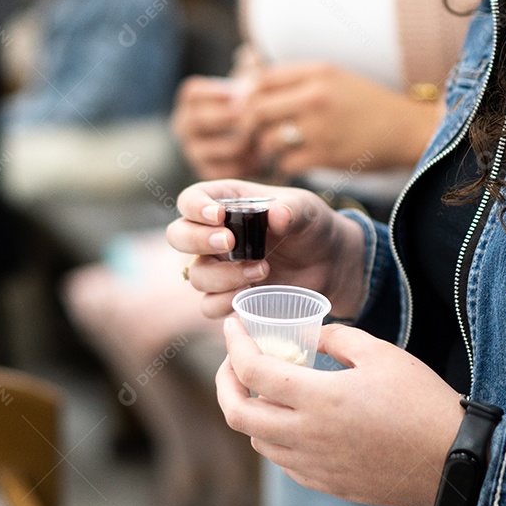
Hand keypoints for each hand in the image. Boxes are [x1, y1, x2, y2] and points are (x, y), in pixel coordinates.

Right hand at [165, 179, 365, 317]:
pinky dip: (227, 302)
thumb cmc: (311, 227)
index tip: (219, 217)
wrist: (328, 263)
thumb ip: (293, 210)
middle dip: (197, 241)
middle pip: (177, 236)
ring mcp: (218, 267)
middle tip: (230, 243)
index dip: (195, 207)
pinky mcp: (229, 295)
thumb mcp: (307, 211)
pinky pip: (209, 305)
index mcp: (225, 202)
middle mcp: (213, 234)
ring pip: (196, 275)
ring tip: (262, 270)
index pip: (190, 199)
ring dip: (224, 276)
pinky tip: (253, 293)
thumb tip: (277, 215)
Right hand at [171, 76, 260, 179]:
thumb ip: (249, 71)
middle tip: (251, 118)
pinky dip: (242, 165)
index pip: (192, 92)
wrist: (252, 144)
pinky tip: (259, 159)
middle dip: (228, 118)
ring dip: (239, 144)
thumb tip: (250, 55)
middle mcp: (185, 126)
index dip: (216, 93)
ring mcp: (193, 151)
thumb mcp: (247, 88)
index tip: (239, 94)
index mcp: (191, 101)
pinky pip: (221, 170)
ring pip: (209, 148)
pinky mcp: (206, 173)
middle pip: (198, 119)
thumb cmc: (250, 109)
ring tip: (260, 139)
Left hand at [216, 318, 464, 505]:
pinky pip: (283, 462)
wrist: (453, 462)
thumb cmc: (422, 402)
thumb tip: (310, 333)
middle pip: (238, 414)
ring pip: (257, 441)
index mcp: (319, 399)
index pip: (252, 371)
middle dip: (226, 382)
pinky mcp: (326, 484)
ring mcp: (314, 465)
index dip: (234, 344)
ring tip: (266, 389)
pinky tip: (292, 420)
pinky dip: (274, 437)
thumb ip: (337, 338)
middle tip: (235, 362)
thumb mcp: (381, 354)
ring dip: (251, 411)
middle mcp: (307, 437)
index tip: (232, 327)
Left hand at [246, 62, 441, 175]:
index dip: (246, 97)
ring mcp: (320, 127)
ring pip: (268, 140)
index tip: (248, 109)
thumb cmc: (367, 105)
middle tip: (251, 135)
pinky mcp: (326, 156)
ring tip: (272, 152)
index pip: (260, 80)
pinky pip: (286, 163)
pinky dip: (282, 167)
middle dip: (247, 126)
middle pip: (256, 110)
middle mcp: (315, 96)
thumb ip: (298, 80)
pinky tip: (289, 165)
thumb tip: (251, 89)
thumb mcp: (336, 78)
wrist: (407, 129)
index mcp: (316, 72)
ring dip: (264, 149)